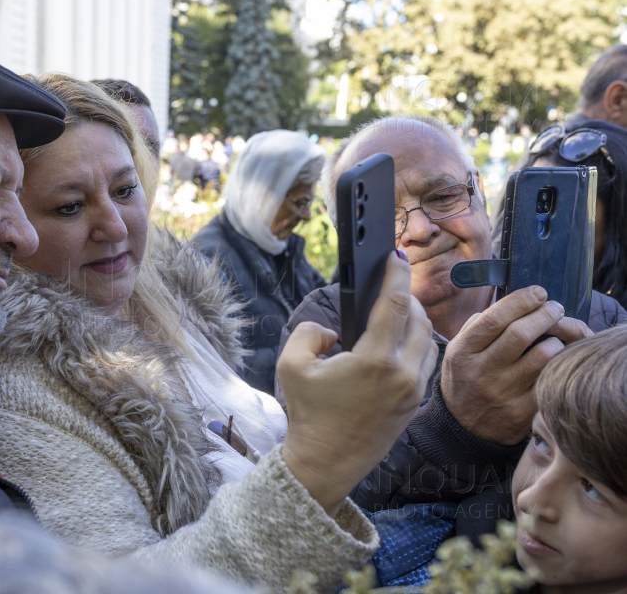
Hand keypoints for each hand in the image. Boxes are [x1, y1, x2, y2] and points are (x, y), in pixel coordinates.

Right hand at [278, 252, 437, 515]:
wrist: (325, 464)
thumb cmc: (307, 415)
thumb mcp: (291, 365)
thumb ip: (308, 333)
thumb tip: (332, 330)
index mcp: (374, 361)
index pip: (395, 303)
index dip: (396, 273)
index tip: (395, 255)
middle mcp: (402, 374)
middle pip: (418, 318)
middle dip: (407, 295)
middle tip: (391, 283)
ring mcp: (413, 391)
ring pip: (428, 340)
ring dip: (415, 320)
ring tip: (396, 310)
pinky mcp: (415, 405)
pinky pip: (426, 362)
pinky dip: (417, 343)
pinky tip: (399, 341)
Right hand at [440, 286, 591, 445]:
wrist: (464, 429)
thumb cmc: (464, 381)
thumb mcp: (456, 353)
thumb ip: (475, 327)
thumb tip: (508, 304)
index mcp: (463, 353)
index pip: (494, 319)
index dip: (521, 300)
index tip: (538, 292)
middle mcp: (481, 372)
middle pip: (521, 333)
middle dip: (545, 313)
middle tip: (554, 308)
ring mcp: (503, 393)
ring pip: (543, 355)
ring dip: (556, 339)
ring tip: (555, 335)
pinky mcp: (523, 411)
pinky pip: (551, 378)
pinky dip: (559, 363)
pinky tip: (557, 357)